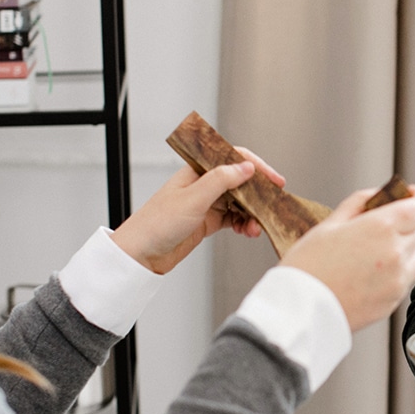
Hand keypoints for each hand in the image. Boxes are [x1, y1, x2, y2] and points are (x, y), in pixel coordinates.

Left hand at [111, 147, 284, 274]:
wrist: (139, 254)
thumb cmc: (156, 224)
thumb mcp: (193, 199)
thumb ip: (221, 180)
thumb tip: (246, 167)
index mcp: (197, 170)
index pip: (234, 159)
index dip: (257, 167)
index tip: (275, 180)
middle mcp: (203, 184)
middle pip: (240, 182)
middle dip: (258, 195)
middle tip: (273, 206)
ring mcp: (206, 203)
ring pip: (239, 202)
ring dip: (252, 214)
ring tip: (255, 227)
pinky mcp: (207, 221)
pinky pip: (233, 219)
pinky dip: (243, 224)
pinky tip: (247, 231)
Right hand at [281, 184, 414, 331]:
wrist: (299, 310)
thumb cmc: (307, 268)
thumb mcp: (329, 224)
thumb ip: (359, 204)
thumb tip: (377, 196)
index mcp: (381, 228)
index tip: (410, 194)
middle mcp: (396, 253)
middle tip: (396, 218)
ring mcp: (398, 280)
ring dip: (410, 247)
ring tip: (382, 248)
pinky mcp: (394, 302)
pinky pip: (408, 279)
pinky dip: (399, 270)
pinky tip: (374, 270)